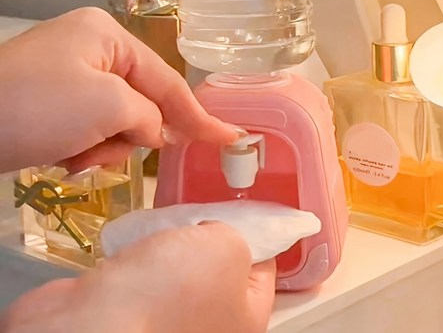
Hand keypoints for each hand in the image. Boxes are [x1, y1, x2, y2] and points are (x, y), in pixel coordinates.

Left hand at [0, 7, 238, 170]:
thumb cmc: (38, 106)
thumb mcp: (107, 106)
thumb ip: (149, 116)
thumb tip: (155, 131)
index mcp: (109, 37)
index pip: (168, 81)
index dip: (200, 114)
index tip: (231, 136)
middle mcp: (94, 49)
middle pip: (142, 102)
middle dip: (129, 133)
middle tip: (103, 148)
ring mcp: (73, 75)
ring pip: (118, 120)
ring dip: (104, 145)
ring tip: (74, 154)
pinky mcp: (56, 101)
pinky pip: (93, 128)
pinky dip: (85, 148)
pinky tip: (63, 155)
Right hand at [1, 222, 275, 332]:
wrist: (97, 320)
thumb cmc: (174, 286)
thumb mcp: (227, 247)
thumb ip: (238, 234)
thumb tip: (221, 234)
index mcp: (246, 317)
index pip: (265, 267)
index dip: (256, 232)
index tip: (243, 204)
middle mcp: (212, 324)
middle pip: (222, 265)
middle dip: (211, 232)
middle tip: (204, 207)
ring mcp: (171, 320)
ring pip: (184, 266)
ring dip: (177, 240)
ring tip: (172, 218)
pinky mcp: (136, 311)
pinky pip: (152, 273)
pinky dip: (149, 252)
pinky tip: (145, 235)